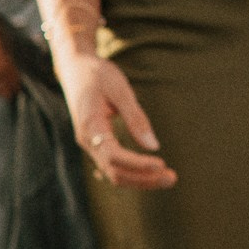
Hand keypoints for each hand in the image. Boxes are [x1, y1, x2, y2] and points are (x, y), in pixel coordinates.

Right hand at [53, 50, 176, 190]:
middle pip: (114, 171)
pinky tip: (150, 175)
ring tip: (167, 178)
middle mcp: (87, 141)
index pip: (114, 156)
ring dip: (140, 179)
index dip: (137, 164)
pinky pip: (112, 165)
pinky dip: (132, 173)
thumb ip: (135, 117)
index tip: (161, 164)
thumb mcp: (119, 89)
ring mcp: (89, 144)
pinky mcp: (96, 143)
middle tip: (172, 178)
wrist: (75, 68)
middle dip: (143, 179)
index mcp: (90, 127)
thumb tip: (153, 146)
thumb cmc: (98, 75)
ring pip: (113, 173)